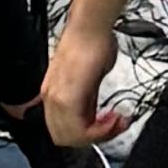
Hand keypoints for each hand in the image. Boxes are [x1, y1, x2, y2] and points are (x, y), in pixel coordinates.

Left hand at [41, 16, 128, 157]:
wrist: (90, 29)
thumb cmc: (90, 46)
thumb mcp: (87, 81)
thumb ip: (86, 103)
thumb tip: (93, 118)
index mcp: (52, 95)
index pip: (63, 132)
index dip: (87, 135)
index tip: (106, 127)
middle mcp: (51, 98)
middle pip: (66, 139)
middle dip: (95, 138)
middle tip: (114, 126)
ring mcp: (57, 98)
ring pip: (73, 138)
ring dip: (101, 135)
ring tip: (117, 122)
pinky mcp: (67, 97)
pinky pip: (80, 129)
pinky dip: (101, 130)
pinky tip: (114, 118)